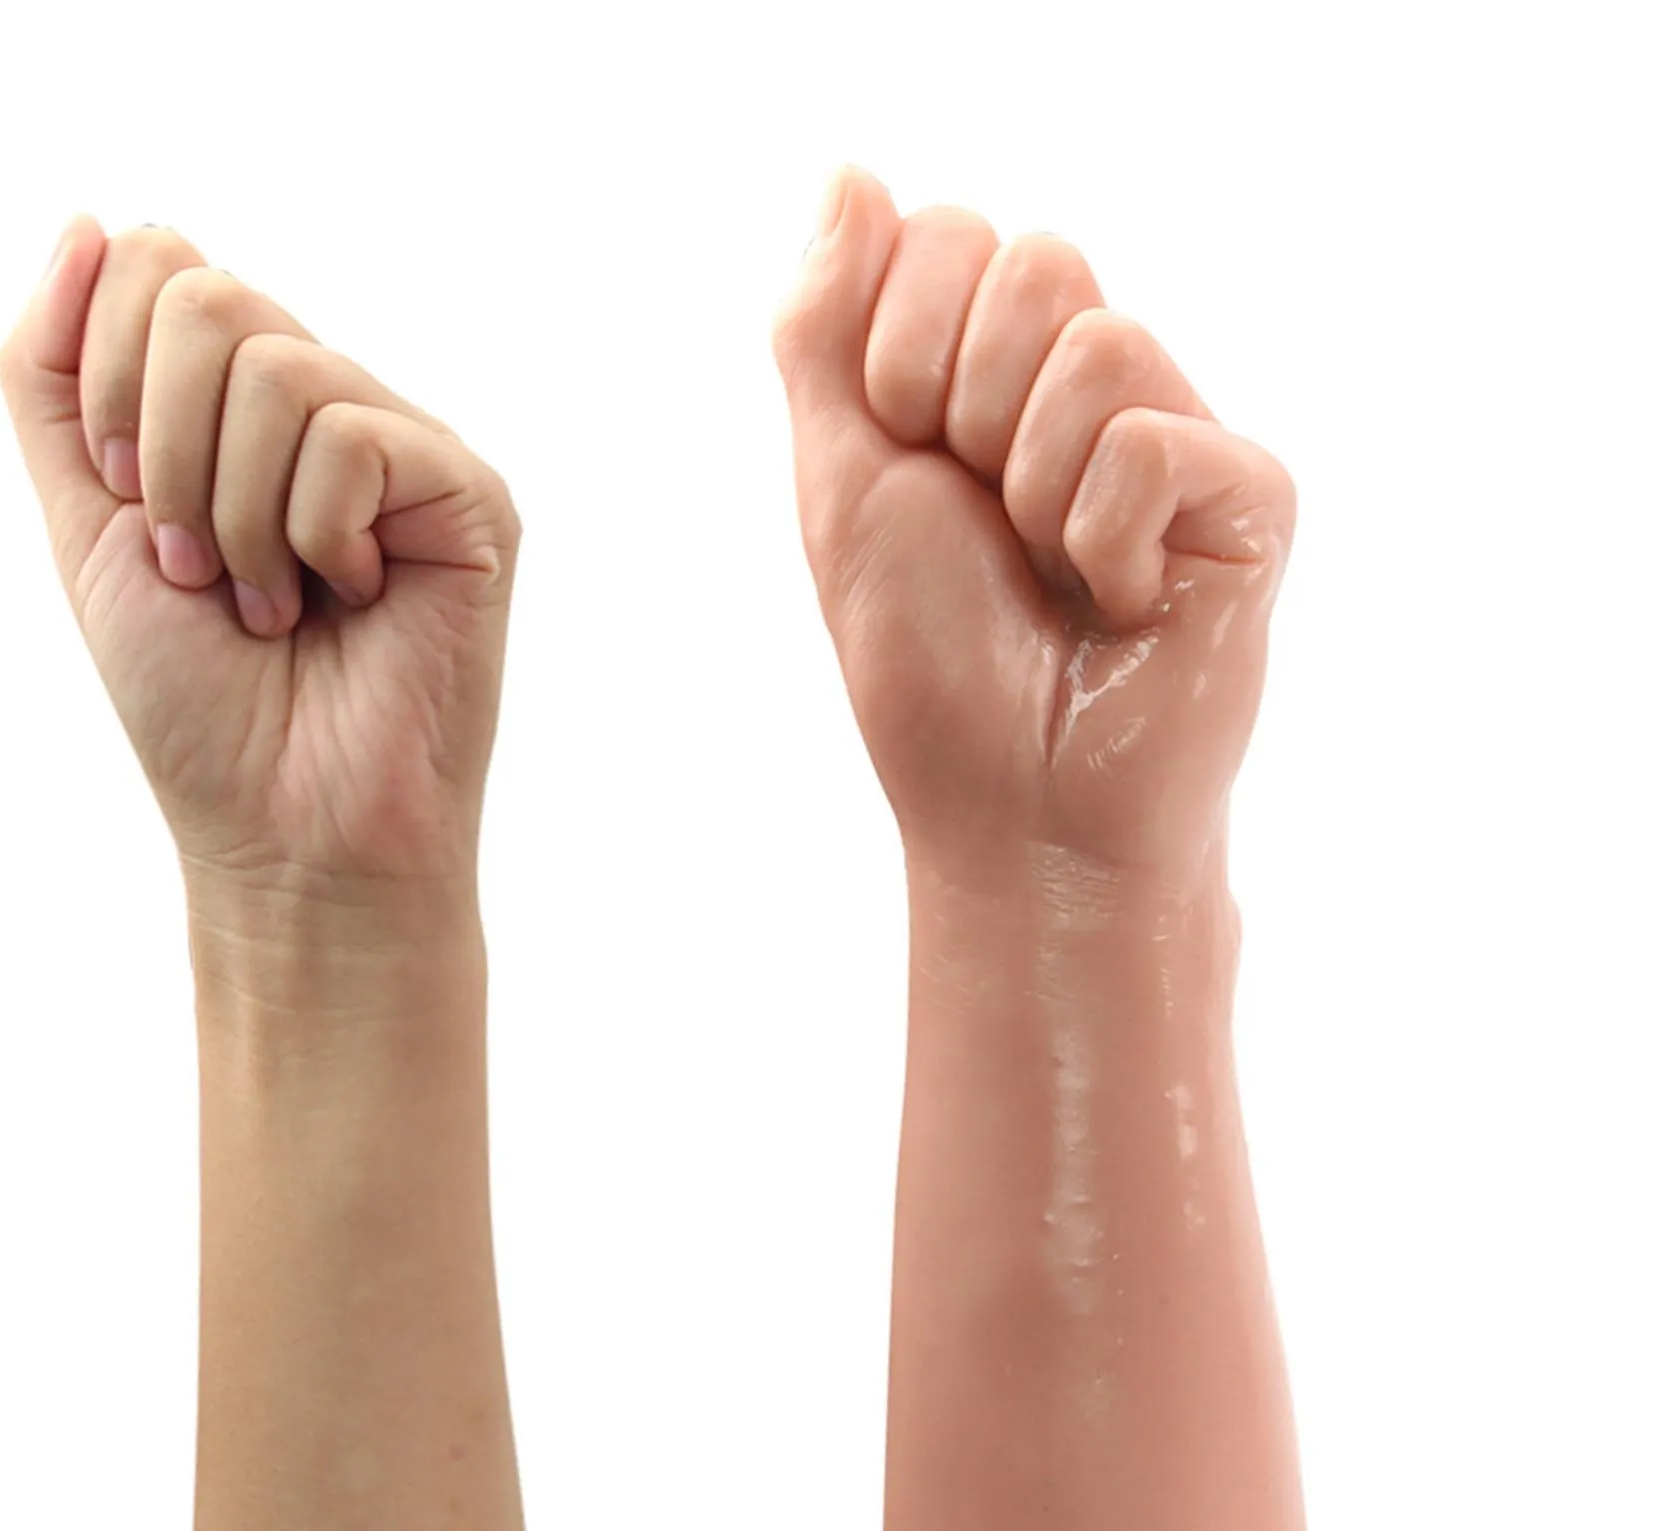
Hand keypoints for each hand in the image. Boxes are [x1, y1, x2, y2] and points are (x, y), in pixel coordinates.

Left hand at [0, 218, 518, 905]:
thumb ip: (56, 377)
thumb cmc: (199, 702)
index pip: (156, 265)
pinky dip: (312, 538)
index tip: (131, 506)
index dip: (110, 380)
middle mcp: (331, 409)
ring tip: (273, 604)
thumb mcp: (86, 522)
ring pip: (277, 370)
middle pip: (206, 297)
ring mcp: (406, 450)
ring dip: (235, 514)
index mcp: (243, 407)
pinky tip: (346, 602)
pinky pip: (353, 441)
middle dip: (162, 450)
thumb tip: (88, 225)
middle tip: (200, 565)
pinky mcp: (471, 498)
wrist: (284, 832)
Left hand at [772, 168, 1294, 891]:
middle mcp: (1094, 385)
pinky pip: (1150, 443)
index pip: (949, 236)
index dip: (897, 347)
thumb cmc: (932, 665)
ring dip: (1030, 487)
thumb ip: (827, 327)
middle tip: (986, 524)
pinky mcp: (1248, 497)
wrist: (1012, 812)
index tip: (908, 460)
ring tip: (1055, 575)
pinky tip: (1120, 607)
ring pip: (1097, 345)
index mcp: (993, 373)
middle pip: (1033, 260)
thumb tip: (847, 171)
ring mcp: (1177, 434)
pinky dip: (1099, 540)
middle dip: (961, 406)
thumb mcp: (843, 483)